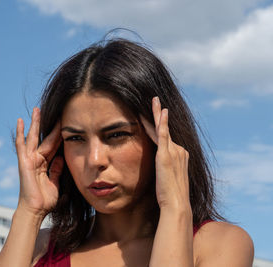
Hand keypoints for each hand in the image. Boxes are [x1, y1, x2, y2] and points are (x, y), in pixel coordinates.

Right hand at [15, 107, 63, 217]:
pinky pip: (21, 145)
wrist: (36, 210)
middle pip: (45, 138)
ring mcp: (29, 160)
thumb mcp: (55, 183)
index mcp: (45, 164)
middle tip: (55, 111)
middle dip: (49, 125)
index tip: (67, 123)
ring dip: (35, 123)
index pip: (54, 145)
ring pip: (33, 137)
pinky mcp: (24, 162)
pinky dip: (20, 133)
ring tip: (36, 110)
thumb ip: (57, 170)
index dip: (60, 134)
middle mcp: (37, 159)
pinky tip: (20, 121)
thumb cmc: (45, 201)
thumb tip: (60, 158)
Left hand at [140, 97, 190, 212]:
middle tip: (155, 99)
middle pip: (165, 129)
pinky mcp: (167, 155)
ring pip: (163, 128)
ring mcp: (174, 151)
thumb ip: (163, 169)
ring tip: (153, 100)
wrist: (176, 204)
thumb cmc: (170, 195)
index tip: (156, 115)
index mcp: (179, 156)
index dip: (160, 126)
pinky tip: (161, 111)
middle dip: (159, 114)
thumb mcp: (167, 179)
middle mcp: (179, 150)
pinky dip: (162, 122)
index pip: (166, 137)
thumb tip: (157, 168)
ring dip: (157, 113)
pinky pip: (164, 134)